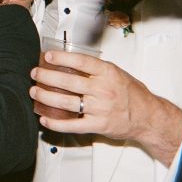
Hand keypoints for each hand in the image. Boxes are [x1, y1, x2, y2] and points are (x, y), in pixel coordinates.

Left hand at [29, 49, 181, 164]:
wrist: (147, 116)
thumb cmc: (131, 93)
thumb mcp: (117, 73)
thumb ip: (96, 69)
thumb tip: (69, 61)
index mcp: (108, 73)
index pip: (82, 62)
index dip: (63, 58)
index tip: (48, 56)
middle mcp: (103, 90)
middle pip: (69, 82)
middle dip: (47, 77)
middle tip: (35, 74)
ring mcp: (100, 109)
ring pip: (66, 102)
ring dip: (46, 97)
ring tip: (34, 92)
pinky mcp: (98, 125)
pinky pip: (72, 125)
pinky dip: (56, 123)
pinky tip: (45, 118)